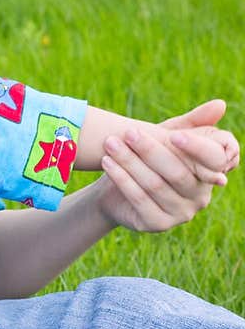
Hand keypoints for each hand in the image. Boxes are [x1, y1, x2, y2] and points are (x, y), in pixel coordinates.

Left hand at [96, 99, 238, 233]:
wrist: (115, 187)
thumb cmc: (148, 157)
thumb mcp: (168, 136)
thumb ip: (192, 122)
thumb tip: (221, 104)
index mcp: (210, 173)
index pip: (213, 161)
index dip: (196, 149)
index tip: (174, 135)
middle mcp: (201, 197)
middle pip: (177, 172)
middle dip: (150, 150)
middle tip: (128, 132)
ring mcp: (181, 214)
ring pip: (155, 185)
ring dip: (130, 162)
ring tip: (110, 143)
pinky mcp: (158, 224)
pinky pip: (139, 200)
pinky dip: (122, 179)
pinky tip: (107, 163)